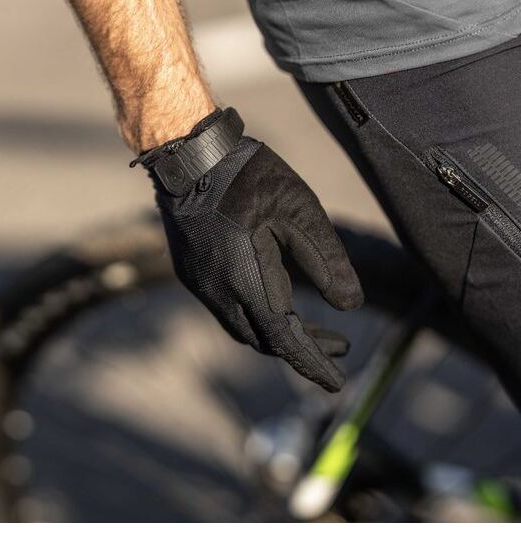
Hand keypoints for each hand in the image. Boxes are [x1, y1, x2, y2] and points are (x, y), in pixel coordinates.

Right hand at [141, 108, 363, 391]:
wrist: (187, 157)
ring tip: (312, 327)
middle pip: (263, 339)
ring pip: (242, 327)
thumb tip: (350, 306)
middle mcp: (218, 291)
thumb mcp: (299, 211)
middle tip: (340, 345)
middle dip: (302, 348)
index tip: (337, 383)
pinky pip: (226, 309)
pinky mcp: (191, 272)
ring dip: (276, 333)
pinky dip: (255, 316)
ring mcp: (200, 283)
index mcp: (246, 280)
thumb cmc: (248, 177)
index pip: (284, 338)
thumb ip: (326, 261)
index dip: (312, 362)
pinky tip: (273, 300)